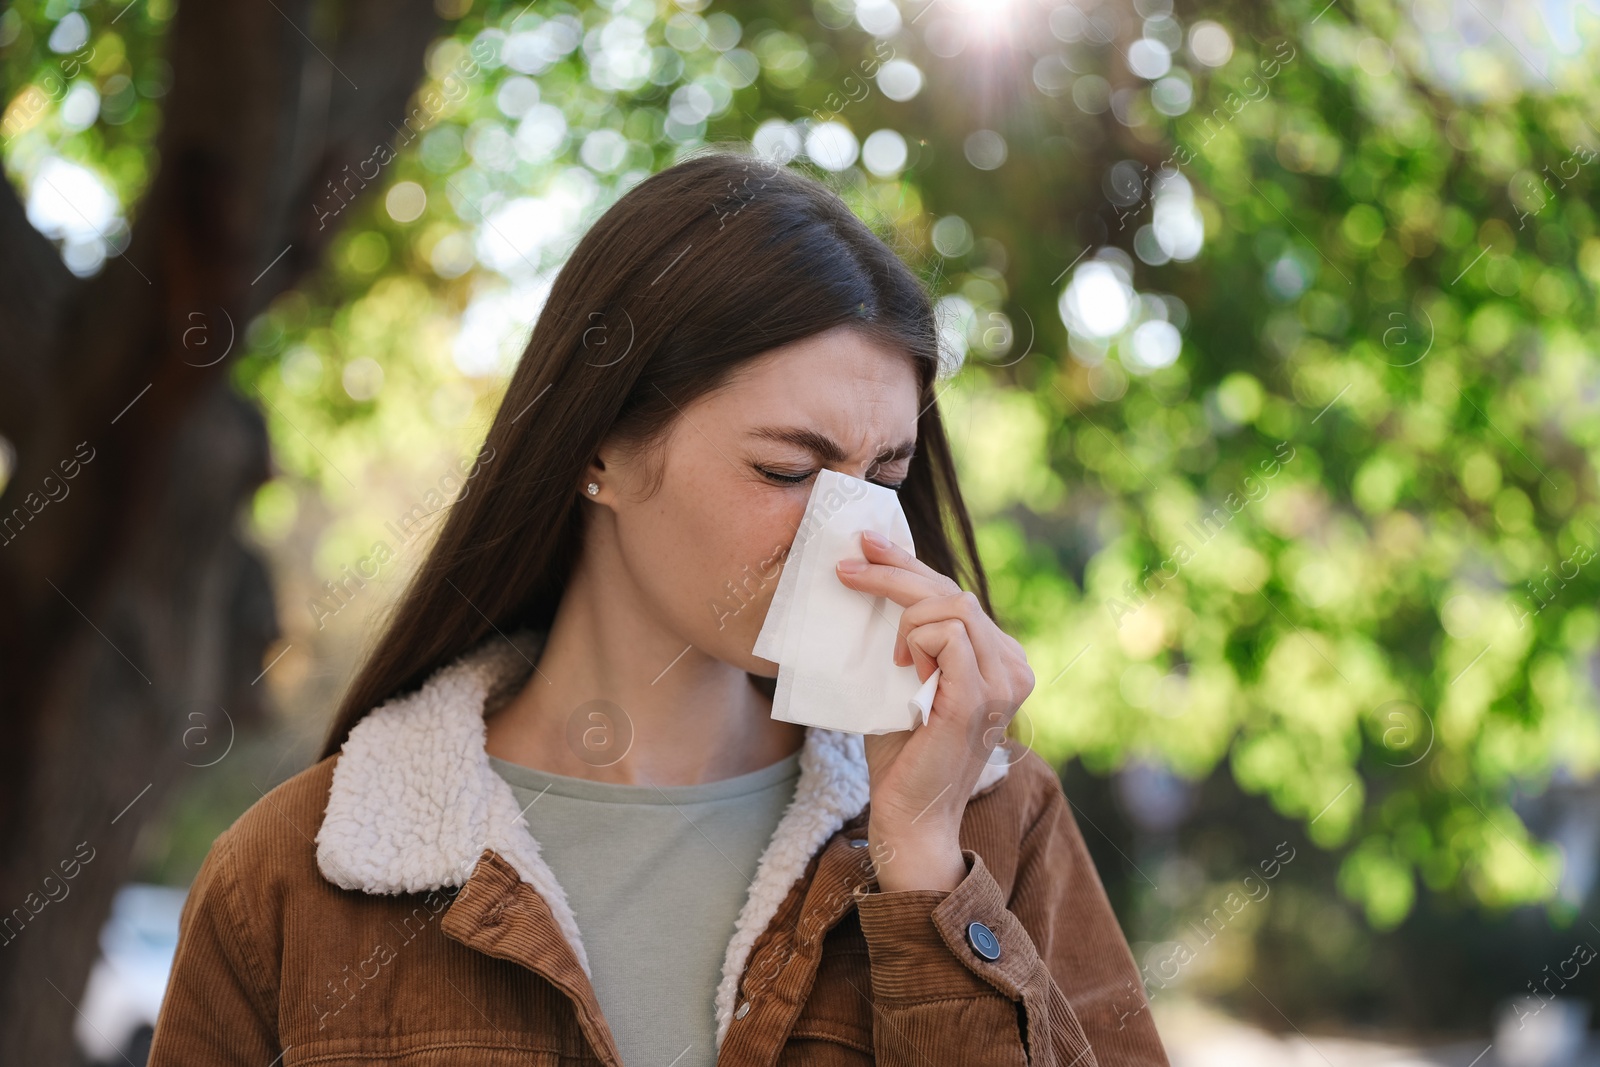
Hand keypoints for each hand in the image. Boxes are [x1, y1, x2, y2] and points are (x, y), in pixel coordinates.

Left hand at [835, 529, 1034, 891]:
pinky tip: (904, 666)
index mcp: (1003, 659)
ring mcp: (1002, 683)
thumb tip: (877, 580)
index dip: (911, 565)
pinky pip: (947, 637)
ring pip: (950, 606)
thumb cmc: (903, 752)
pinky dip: (917, 641)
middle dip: (896, 570)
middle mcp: (1013, 666)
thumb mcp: (908, 680)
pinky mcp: (977, 699)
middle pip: (953, 591)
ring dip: (906, 618)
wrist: (909, 816)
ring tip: (893, 658)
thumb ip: (912, 639)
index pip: (956, 595)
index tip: (869, 546)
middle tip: (848, 566)